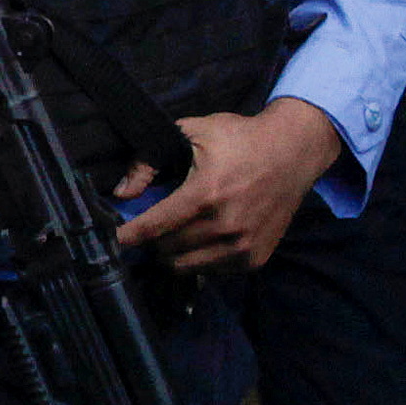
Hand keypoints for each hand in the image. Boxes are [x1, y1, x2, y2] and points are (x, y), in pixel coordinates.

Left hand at [113, 101, 350, 277]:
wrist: (295, 152)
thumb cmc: (240, 139)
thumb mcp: (193, 133)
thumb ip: (149, 162)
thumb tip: (121, 192)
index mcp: (205, 194)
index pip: (153, 227)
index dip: (127, 236)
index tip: (110, 241)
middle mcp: (225, 226)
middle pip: (165, 250)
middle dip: (153, 239)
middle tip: (155, 224)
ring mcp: (242, 246)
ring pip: (185, 266)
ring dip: (173, 253)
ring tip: (176, 233)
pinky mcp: (255, 259)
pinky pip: (212, 271)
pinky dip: (200, 259)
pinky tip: (204, 238)